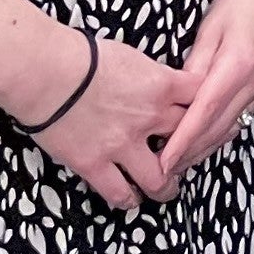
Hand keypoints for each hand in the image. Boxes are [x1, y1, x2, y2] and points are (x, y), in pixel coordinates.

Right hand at [14, 27, 207, 211]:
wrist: (46, 71)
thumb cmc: (81, 54)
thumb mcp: (129, 55)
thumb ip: (150, 74)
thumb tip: (156, 80)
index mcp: (161, 84)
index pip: (201, 97)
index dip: (207, 105)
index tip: (207, 112)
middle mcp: (149, 117)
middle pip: (188, 138)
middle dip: (194, 147)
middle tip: (192, 154)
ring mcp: (123, 144)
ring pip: (159, 178)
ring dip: (166, 185)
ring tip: (167, 187)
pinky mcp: (95, 164)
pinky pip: (120, 192)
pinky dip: (128, 199)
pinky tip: (131, 199)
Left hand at [158, 0, 253, 178]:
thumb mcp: (210, 27)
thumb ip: (195, 64)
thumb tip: (178, 96)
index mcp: (237, 65)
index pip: (204, 113)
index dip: (183, 141)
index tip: (164, 161)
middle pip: (218, 128)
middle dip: (191, 152)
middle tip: (163, 171)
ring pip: (231, 127)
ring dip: (206, 148)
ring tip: (180, 162)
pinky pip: (242, 116)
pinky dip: (221, 133)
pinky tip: (206, 140)